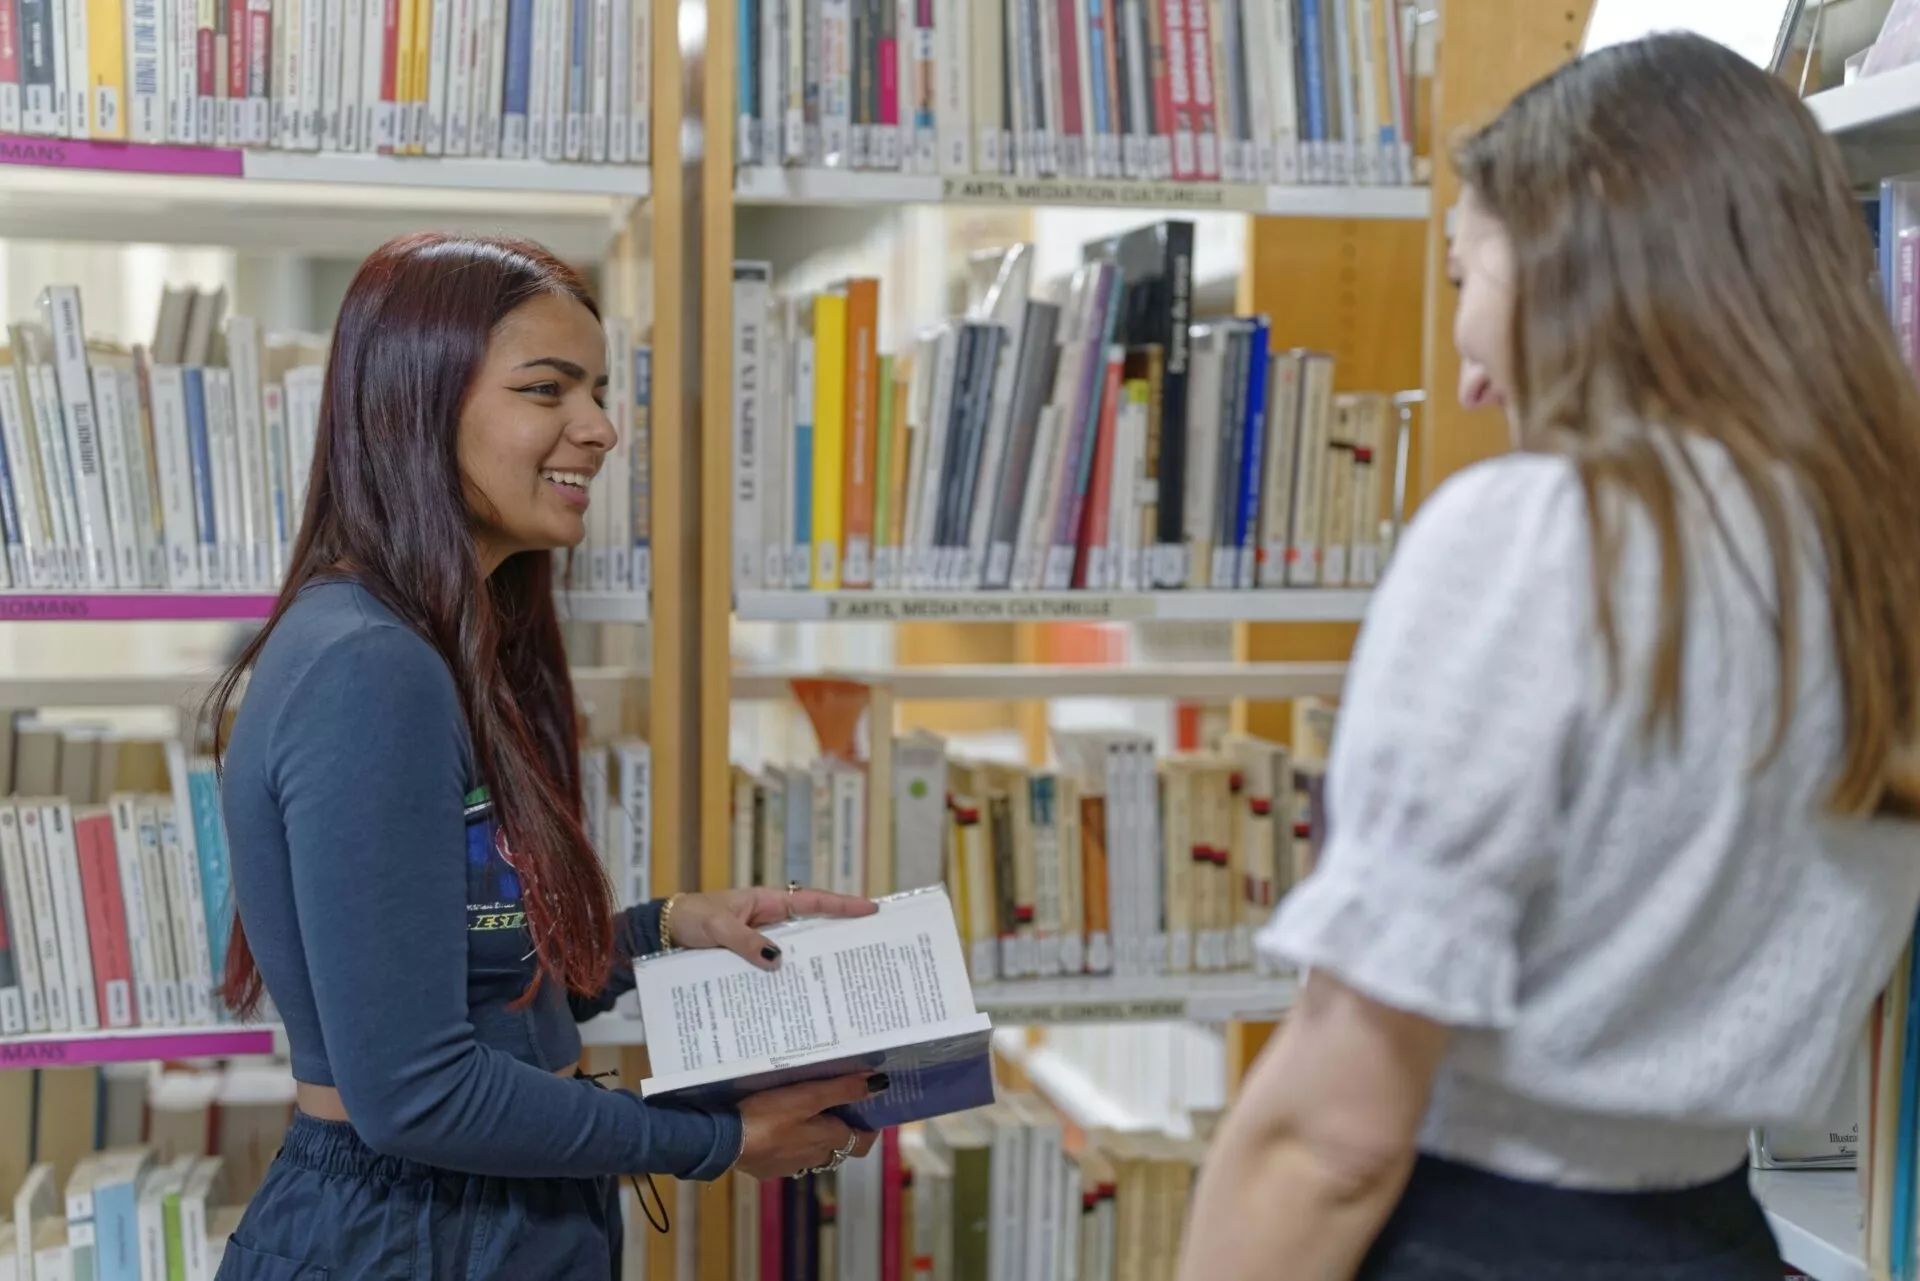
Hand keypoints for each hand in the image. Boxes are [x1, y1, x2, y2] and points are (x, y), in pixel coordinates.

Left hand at [664, 886, 876, 970]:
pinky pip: (771, 973)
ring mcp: (760, 945)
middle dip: (837, 941)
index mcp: (768, 903)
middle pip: (811, 932)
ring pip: (793, 956)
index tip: (871, 909)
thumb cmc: (692, 918)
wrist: (665, 934)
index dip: (842, 905)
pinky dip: (783, 984)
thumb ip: (744, 941)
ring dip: (810, 969)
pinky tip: (794, 1002)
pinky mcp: (749, 964)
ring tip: (837, 987)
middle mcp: (769, 924)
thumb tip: (777, 960)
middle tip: (867, 955)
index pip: (812, 902)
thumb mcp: (717, 926)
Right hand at [734, 1073, 885, 1180]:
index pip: (862, 1142)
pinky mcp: (766, 1168)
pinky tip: (776, 1126)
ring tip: (806, 1111)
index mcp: (827, 1140)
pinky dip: (790, 1142)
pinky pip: (787, 1155)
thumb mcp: (807, 1095)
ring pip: (812, 1152)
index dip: (870, 1128)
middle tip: (838, 1102)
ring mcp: (788, 1166)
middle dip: (842, 1129)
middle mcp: (813, 1158)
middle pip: (838, 1147)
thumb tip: (880, 1084)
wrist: (723, 1142)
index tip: (870, 1107)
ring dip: (815, 1136)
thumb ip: (842, 1089)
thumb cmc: (768, 1116)